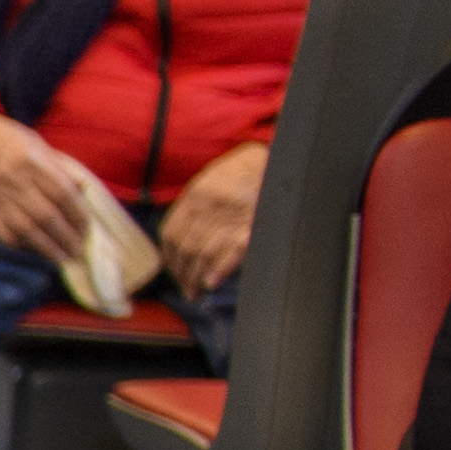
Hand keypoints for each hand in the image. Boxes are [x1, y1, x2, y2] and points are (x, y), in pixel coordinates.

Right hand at [0, 106, 102, 259]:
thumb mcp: (31, 140)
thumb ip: (55, 165)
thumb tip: (80, 189)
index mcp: (30, 159)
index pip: (62, 194)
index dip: (77, 216)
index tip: (86, 230)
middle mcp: (11, 178)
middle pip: (46, 216)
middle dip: (65, 237)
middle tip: (76, 251)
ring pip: (22, 228)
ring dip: (44, 247)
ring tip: (58, 259)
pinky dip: (11, 242)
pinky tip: (25, 250)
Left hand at [159, 137, 271, 295]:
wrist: (278, 157)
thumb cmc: (244, 171)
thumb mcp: (213, 180)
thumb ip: (195, 206)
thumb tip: (179, 239)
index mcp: (197, 193)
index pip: (172, 233)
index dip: (171, 258)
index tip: (175, 272)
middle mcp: (211, 204)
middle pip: (187, 247)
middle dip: (184, 274)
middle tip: (187, 291)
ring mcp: (233, 213)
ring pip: (205, 252)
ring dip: (197, 276)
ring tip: (197, 292)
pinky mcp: (255, 221)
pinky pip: (232, 250)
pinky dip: (220, 268)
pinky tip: (212, 282)